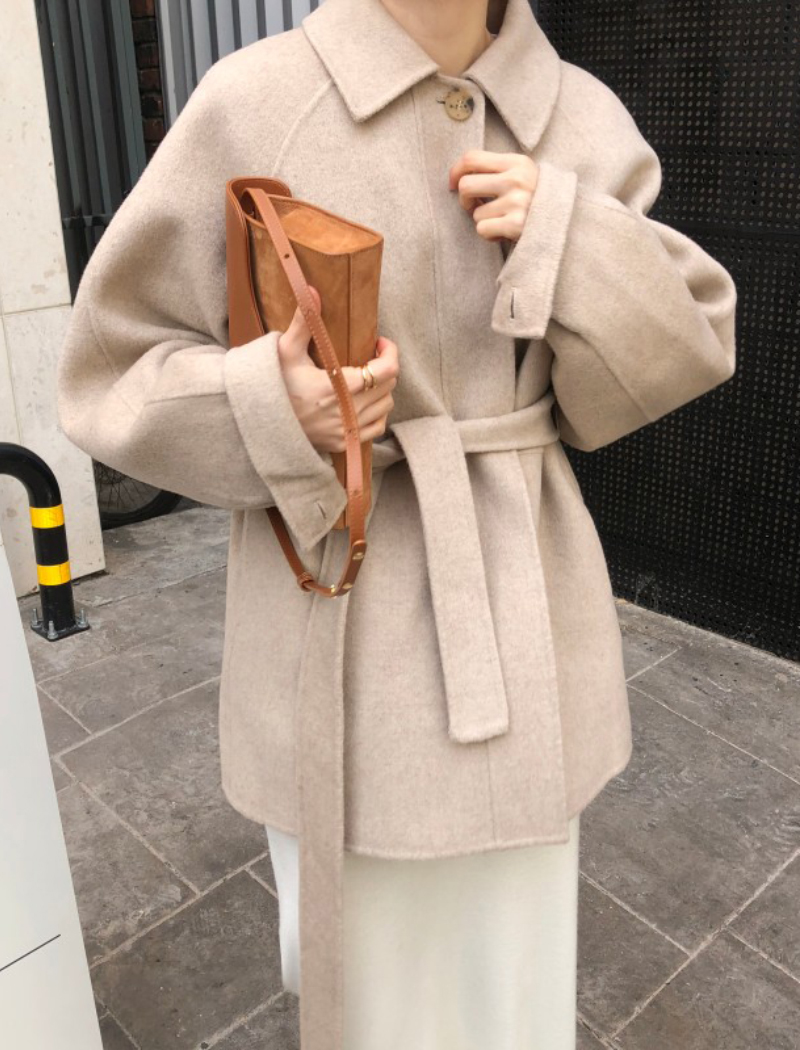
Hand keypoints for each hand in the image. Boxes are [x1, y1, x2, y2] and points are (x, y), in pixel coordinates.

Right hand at [277, 285, 399, 453]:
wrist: (263, 422)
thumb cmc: (275, 383)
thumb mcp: (285, 351)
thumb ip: (303, 322)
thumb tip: (312, 291)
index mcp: (336, 386)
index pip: (385, 371)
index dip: (390, 353)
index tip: (380, 343)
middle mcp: (346, 411)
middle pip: (388, 386)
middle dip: (385, 367)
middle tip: (371, 357)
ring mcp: (346, 429)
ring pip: (386, 406)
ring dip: (382, 389)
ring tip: (367, 378)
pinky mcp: (344, 442)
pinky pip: (378, 427)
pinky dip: (378, 412)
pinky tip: (364, 401)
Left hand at [448, 148, 539, 242]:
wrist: (568, 222)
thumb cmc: (537, 199)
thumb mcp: (523, 174)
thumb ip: (496, 170)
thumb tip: (457, 176)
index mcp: (516, 162)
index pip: (471, 158)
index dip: (455, 171)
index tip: (452, 184)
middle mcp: (516, 179)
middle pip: (466, 185)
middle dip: (465, 200)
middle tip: (476, 206)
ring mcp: (517, 202)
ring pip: (474, 214)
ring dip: (483, 220)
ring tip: (502, 220)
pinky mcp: (516, 224)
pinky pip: (482, 230)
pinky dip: (489, 235)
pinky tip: (504, 232)